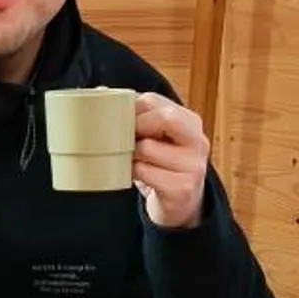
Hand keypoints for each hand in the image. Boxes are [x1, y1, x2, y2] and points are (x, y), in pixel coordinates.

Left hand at [130, 93, 209, 230]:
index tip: (120, 121)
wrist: (180, 206)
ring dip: (132, 155)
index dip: (130, 109)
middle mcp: (198, 141)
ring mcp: (193, 166)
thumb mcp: (156, 137)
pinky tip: (137, 175)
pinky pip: (145, 172)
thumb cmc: (163, 166)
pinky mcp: (182, 188)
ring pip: (148, 147)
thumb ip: (137, 115)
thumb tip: (100, 92)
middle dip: (136, 127)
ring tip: (133, 160)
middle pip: (164, 118)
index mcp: (191, 122)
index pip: (154, 101)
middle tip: (126, 139)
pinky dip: (134, 173)